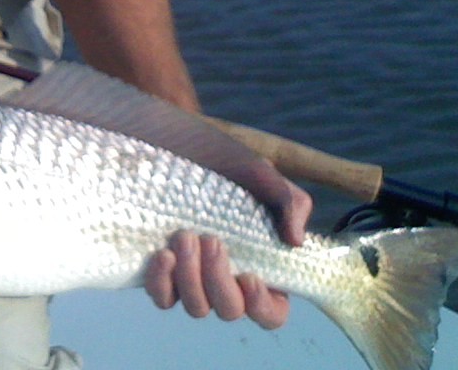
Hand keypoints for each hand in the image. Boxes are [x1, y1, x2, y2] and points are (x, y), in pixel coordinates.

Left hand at [144, 177, 312, 328]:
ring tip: (185, 236)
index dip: (263, 306)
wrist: (177, 146)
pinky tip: (163, 255)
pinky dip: (162, 283)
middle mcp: (227, 280)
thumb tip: (295, 241)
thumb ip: (289, 203)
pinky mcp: (163, 272)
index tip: (249, 276)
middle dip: (219, 280)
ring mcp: (193, 278)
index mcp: (260, 267)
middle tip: (210, 239)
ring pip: (197, 307)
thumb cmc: (226, 163)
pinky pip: (163, 297)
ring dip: (191, 279)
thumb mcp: (262, 175)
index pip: (271, 312)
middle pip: (229, 310)